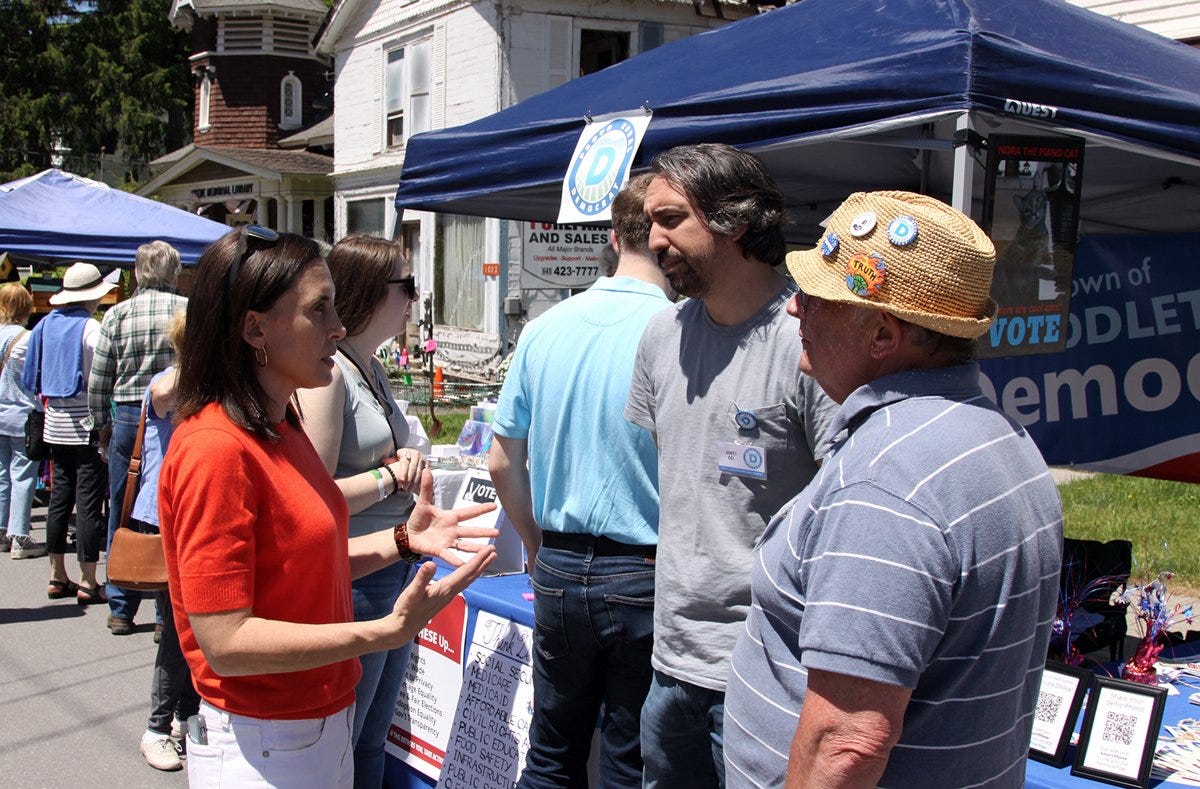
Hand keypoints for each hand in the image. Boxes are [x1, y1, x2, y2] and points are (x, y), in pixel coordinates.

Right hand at [381, 549, 495, 648]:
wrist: (403, 628)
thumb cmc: (406, 610)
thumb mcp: (412, 592)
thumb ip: (422, 578)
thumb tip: (431, 564)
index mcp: (445, 588)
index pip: (465, 572)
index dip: (478, 560)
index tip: (489, 550)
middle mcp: (450, 592)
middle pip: (471, 576)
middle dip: (483, 563)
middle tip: (493, 551)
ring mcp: (448, 596)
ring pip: (467, 580)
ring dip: (478, 569)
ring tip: (486, 560)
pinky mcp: (443, 598)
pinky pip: (461, 583)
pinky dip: (468, 575)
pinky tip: (468, 573)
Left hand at [384, 449, 425, 492]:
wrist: (411, 455)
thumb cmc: (401, 459)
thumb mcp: (396, 458)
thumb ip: (391, 460)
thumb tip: (384, 461)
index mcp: (406, 452)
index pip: (405, 462)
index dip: (403, 472)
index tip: (401, 480)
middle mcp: (416, 454)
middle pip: (413, 468)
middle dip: (409, 479)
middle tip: (405, 488)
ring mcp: (422, 459)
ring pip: (419, 472)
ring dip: (414, 482)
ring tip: (409, 489)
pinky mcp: (427, 464)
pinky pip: (425, 473)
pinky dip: (421, 480)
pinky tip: (416, 487)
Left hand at [406, 468, 497, 563]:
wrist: (408, 535)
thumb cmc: (418, 519)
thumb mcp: (422, 503)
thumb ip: (427, 488)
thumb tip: (427, 469)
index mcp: (450, 517)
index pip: (468, 512)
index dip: (481, 509)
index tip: (494, 506)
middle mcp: (453, 530)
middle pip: (471, 531)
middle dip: (484, 532)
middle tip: (498, 533)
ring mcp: (448, 541)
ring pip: (465, 545)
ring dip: (476, 548)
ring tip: (489, 551)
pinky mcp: (440, 551)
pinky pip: (449, 555)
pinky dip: (456, 560)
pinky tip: (464, 564)